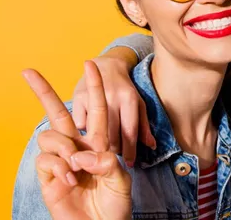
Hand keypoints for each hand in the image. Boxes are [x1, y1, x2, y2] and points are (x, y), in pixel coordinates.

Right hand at [23, 61, 131, 219]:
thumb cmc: (115, 205)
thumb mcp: (121, 180)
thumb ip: (108, 164)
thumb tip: (83, 155)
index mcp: (97, 144)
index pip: (94, 109)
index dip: (93, 87)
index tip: (89, 64)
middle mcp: (76, 148)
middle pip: (56, 113)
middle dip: (43, 91)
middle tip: (27, 71)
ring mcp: (59, 162)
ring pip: (49, 136)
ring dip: (63, 147)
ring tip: (76, 168)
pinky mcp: (48, 178)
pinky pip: (46, 160)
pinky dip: (59, 168)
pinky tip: (70, 182)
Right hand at [72, 49, 154, 167]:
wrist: (105, 66)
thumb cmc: (125, 89)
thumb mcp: (138, 104)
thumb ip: (144, 126)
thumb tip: (152, 146)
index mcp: (130, 99)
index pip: (130, 132)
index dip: (130, 151)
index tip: (129, 164)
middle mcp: (112, 98)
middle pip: (112, 136)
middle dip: (113, 152)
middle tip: (113, 160)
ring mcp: (94, 97)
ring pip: (95, 133)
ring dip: (98, 147)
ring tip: (100, 153)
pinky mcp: (78, 98)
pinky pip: (80, 126)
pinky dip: (84, 133)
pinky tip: (87, 136)